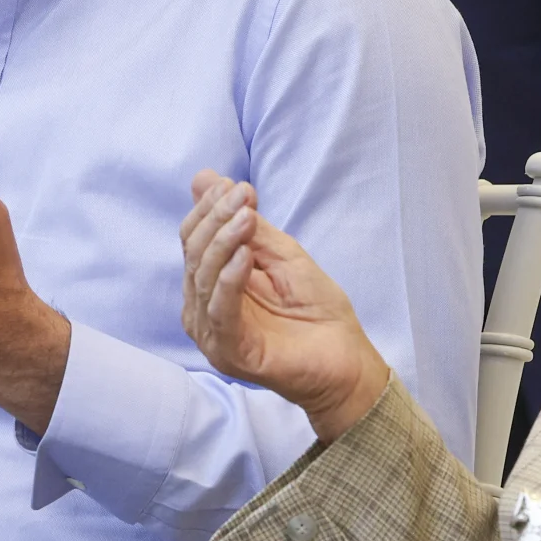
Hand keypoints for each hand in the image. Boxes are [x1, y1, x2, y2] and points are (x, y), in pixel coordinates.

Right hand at [180, 171, 388, 441]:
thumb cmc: (317, 312)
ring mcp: (212, 332)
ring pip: (202, 278)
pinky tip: (245, 256)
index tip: (239, 186)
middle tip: (243, 195)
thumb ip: (246, 223)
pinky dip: (229, 280)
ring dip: (223, 242)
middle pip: (193, 253)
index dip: (210, 208)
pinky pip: (219, 310)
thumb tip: (205, 178)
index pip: (193, 238)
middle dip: (215, 219)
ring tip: (246, 218)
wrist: (347, 361)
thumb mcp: (283, 255)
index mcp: (211, 284)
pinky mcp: (228, 352)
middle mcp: (203, 308)